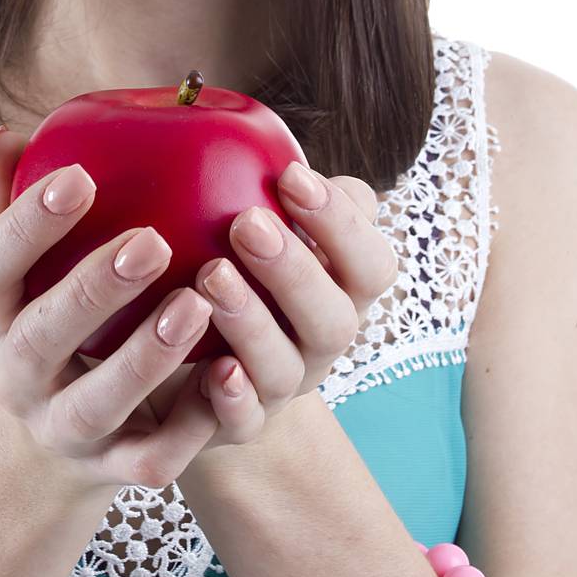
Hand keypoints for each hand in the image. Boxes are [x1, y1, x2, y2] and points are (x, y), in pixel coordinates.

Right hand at [0, 128, 219, 494]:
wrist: (63, 426)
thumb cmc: (55, 306)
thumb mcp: (28, 261)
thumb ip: (17, 198)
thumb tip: (3, 138)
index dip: (26, 224)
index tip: (80, 175)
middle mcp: (16, 376)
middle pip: (42, 338)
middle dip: (92, 290)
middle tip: (150, 241)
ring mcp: (64, 429)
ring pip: (98, 404)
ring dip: (145, 357)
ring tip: (198, 302)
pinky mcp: (115, 470)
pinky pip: (153, 457)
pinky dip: (192, 422)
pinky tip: (230, 372)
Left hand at [165, 161, 399, 454]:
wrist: (206, 360)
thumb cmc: (245, 266)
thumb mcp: (274, 224)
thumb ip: (288, 190)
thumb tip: (279, 151)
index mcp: (342, 289)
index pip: (370, 261)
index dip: (339, 222)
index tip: (292, 177)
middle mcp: (322, 341)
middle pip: (334, 318)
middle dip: (293, 269)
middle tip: (246, 222)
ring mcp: (284, 387)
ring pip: (284, 367)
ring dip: (251, 322)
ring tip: (211, 277)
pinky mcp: (239, 425)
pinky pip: (244, 423)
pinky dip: (233, 399)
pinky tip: (214, 370)